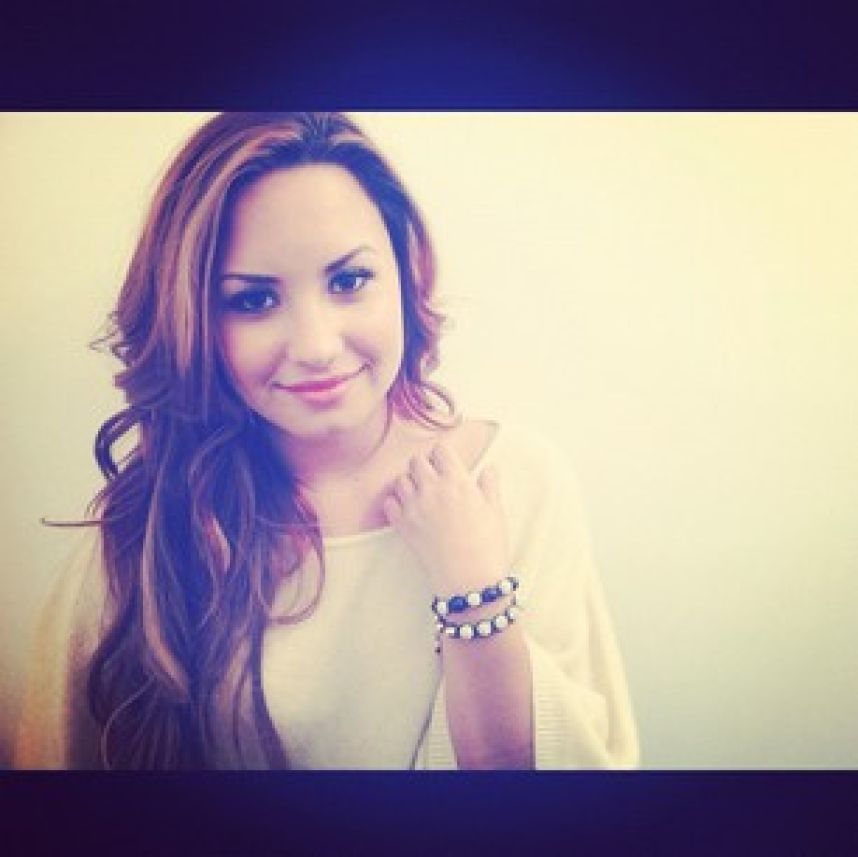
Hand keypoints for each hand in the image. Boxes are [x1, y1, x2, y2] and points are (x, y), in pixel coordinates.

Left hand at [382, 441, 508, 594]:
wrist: (469, 581)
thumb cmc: (488, 546)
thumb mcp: (495, 512)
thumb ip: (489, 485)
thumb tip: (489, 468)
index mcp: (458, 482)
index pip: (441, 449)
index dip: (444, 455)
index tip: (448, 465)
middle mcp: (432, 489)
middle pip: (416, 460)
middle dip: (424, 465)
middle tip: (434, 479)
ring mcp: (414, 507)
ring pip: (400, 479)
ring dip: (409, 483)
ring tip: (421, 495)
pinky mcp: (403, 526)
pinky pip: (389, 503)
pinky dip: (396, 503)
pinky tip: (409, 511)